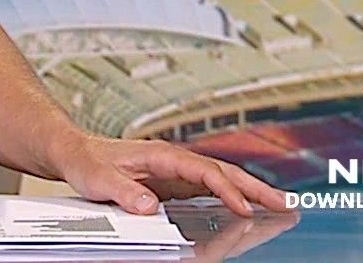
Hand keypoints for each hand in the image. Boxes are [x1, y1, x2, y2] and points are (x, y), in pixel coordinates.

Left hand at [45, 133, 292, 217]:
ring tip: (281, 208)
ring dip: (251, 192)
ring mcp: (176, 171)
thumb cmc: (85, 161)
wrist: (74, 152)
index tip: (246, 209)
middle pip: (223, 172)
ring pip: (221, 180)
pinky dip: (232, 198)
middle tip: (288, 205)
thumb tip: (150, 206)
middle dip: (256, 188)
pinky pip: (209, 190)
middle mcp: (173, 160)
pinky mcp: (173, 182)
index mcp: (161, 155)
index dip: (227, 191)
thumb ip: (123, 191)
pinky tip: (246, 211)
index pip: (204, 172)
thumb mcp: (97, 179)